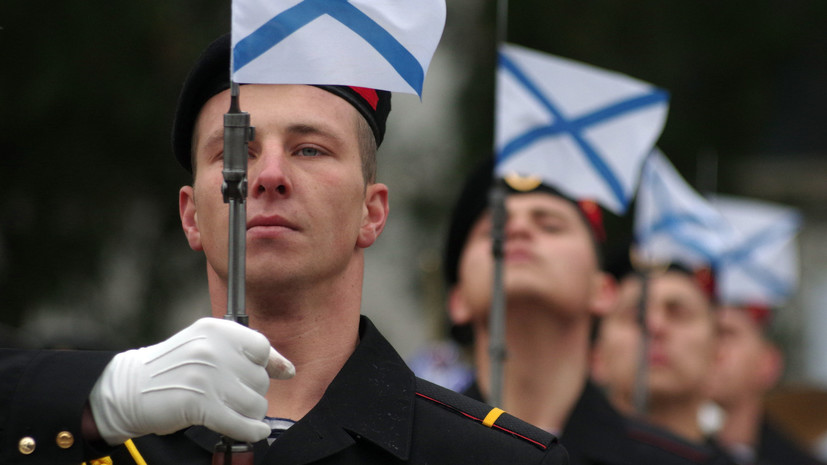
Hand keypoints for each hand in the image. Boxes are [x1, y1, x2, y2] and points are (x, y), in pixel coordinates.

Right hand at [89, 318, 294, 444]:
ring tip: (230, 411)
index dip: (264, 365)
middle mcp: (213, 349)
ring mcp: (206, 376)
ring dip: (248, 414)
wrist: (128, 389)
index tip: (260, 376)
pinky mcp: (199, 404)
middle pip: (260, 380)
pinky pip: (240, 423)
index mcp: (216, 330)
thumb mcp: (207, 346)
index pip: (262, 347)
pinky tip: (252, 431)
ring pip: (255, 404)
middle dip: (250, 394)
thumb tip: (288, 370)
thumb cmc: (173, 369)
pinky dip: (250, 431)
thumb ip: (247, 354)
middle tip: (229, 397)